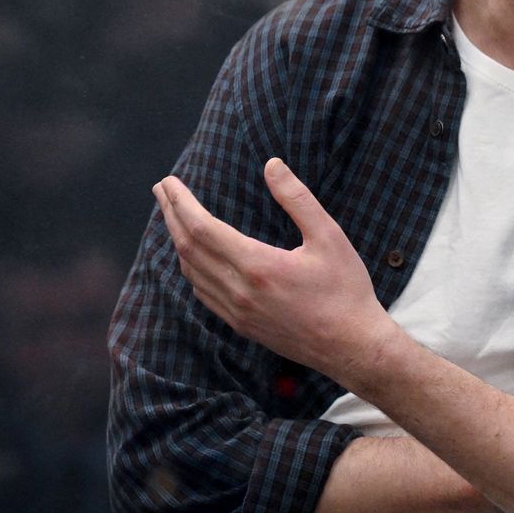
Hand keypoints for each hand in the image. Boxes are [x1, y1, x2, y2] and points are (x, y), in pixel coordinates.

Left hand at [154, 158, 395, 379]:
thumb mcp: (329, 237)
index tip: (170, 182)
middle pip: (189, 248)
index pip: (203, 228)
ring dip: (178, 241)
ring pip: (192, 272)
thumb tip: (272, 165)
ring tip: (174, 217)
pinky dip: (191, 270)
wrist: (352, 347)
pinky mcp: (242, 326)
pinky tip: (193, 258)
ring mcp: (238, 312)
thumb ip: (298, 199)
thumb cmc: (345, 290)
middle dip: (171, 215)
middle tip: (161, 189)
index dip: (182, 203)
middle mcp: (239, 291)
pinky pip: (204, 294)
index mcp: (258, 265)